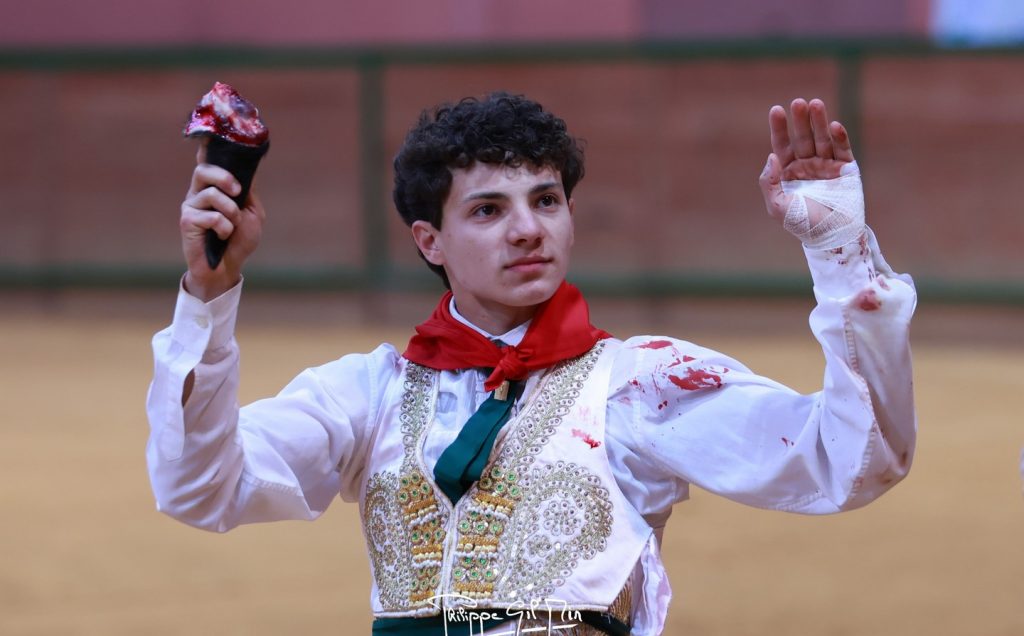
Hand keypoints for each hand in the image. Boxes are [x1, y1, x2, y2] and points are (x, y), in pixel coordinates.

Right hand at [180, 141, 264, 300]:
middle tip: (237, 190)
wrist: (228, 267)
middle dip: (224, 176)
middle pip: (203, 169)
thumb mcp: (251, 212)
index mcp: (214, 187)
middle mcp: (199, 193)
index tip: (212, 138)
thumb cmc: (239, 240)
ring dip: (231, 210)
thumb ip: (248, 191)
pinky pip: (210, 216)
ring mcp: (191, 206)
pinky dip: (224, 227)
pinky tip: (223, 236)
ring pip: (211, 194)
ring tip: (233, 225)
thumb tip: (248, 167)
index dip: (208, 148)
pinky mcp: (187, 222)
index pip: (207, 162)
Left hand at [759, 98, 854, 226]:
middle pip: (802, 137)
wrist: (831, 237)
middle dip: (800, 120)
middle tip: (798, 102)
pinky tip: (833, 125)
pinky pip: (842, 149)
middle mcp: (807, 165)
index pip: (782, 145)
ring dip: (819, 122)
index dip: (779, 128)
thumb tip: (772, 157)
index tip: (776, 110)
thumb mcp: (778, 206)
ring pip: (822, 138)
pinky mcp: (845, 169)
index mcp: (788, 172)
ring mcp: (826, 165)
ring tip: (815, 104)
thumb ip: (770, 183)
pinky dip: (839, 137)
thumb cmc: (802, 224)